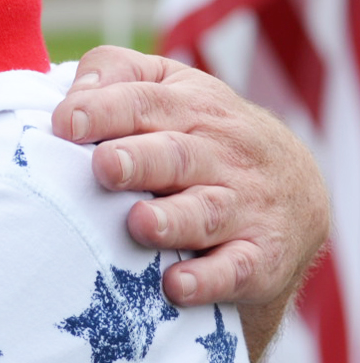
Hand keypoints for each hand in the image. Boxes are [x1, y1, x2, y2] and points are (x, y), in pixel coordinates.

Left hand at [52, 46, 325, 345]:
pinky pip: (236, 269)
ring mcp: (243, 207)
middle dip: (139, 160)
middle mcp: (221, 155)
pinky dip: (208, 279)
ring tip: (139, 223)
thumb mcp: (170, 91)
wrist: (296, 196)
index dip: (105, 110)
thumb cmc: (200, 138)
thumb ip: (117, 77)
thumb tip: (72, 93)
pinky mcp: (259, 259)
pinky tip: (176, 285)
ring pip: (205, 212)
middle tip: (105, 166)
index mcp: (192, 109)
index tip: (66, 123)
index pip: (145, 102)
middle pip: (176, 155)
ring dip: (171, 220)